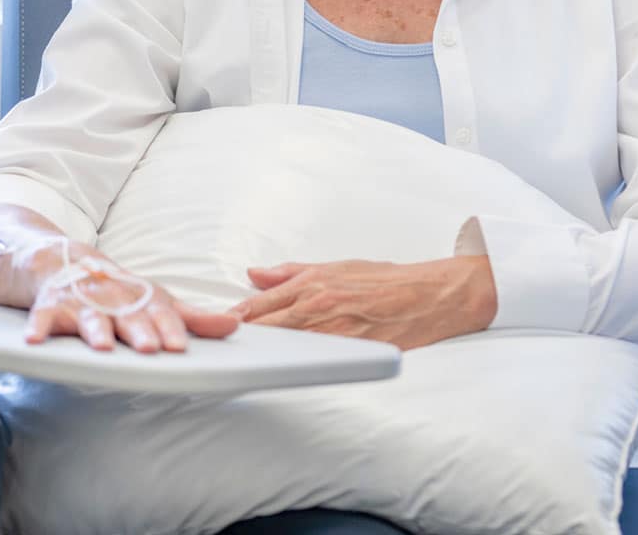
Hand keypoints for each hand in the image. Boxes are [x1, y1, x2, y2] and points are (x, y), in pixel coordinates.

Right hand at [24, 241, 238, 353]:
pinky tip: (34, 340)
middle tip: (151, 349)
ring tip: (104, 347)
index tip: (181, 347)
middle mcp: (114, 295)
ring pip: (90, 315)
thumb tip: (236, 324)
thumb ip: (192, 319)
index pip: (160, 312)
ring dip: (97, 330)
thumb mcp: (153, 301)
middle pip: (128, 313)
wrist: (59, 258)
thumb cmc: (115, 290)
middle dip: (140, 330)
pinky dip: (38, 325)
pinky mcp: (49, 303)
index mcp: (141, 296)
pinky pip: (42, 315)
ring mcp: (81, 298)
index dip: (171, 328)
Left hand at [229, 256, 498, 350]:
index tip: (210, 331)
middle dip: (236, 339)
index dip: (230, 320)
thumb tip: (254, 274)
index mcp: (311, 284)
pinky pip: (308, 362)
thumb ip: (292, 272)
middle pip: (262, 329)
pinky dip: (289, 365)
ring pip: (281, 347)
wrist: (427, 295)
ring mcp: (329, 332)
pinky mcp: (345, 352)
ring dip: (258, 353)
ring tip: (234, 363)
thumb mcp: (336, 266)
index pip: (257, 306)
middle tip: (210, 350)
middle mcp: (316, 306)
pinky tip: (275, 371)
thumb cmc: (385, 280)